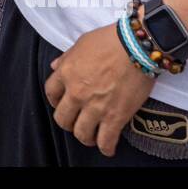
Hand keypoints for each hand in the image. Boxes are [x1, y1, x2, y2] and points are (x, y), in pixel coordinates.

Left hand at [45, 23, 155, 156]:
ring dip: (85, 137)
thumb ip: (67, 57)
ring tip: (91, 136)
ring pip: (81, 133)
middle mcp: (76, 93)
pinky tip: (107, 148)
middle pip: (62, 118)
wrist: (136, 46)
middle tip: (76, 121)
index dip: (55, 100)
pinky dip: (106, 148)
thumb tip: (56, 66)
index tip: (61, 103)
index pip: (50, 92)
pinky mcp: (115, 117)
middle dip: (67, 122)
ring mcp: (95, 107)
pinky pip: (105, 141)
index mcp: (66, 73)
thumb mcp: (82, 43)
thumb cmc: (110, 40)